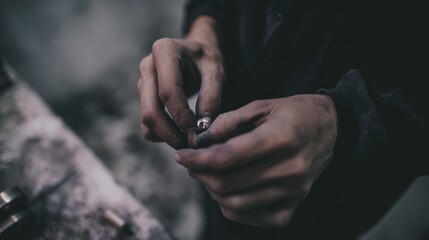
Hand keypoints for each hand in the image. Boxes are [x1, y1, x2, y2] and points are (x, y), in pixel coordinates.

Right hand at [137, 16, 223, 148]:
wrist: (197, 54)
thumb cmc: (207, 60)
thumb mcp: (216, 72)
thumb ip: (211, 96)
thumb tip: (201, 127)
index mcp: (164, 51)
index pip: (168, 92)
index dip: (182, 117)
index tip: (198, 132)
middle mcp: (147, 66)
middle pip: (151, 111)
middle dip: (171, 134)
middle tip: (193, 144)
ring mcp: (142, 83)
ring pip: (147, 122)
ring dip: (167, 137)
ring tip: (190, 140)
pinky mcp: (143, 98)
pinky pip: (147, 124)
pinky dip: (163, 135)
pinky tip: (182, 133)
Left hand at [175, 94, 337, 226]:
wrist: (331, 127)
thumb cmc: (294, 112)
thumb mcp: (261, 106)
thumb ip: (228, 122)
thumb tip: (199, 142)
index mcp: (281, 138)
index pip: (226, 157)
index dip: (197, 159)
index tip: (182, 155)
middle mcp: (290, 169)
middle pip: (227, 184)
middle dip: (200, 174)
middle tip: (192, 163)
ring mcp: (294, 191)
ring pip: (235, 205)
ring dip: (213, 191)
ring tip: (208, 174)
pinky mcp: (294, 205)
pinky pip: (253, 217)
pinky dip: (233, 207)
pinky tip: (229, 190)